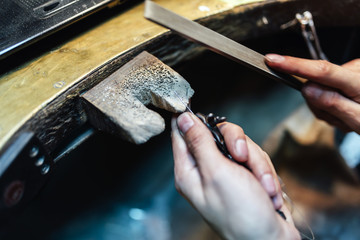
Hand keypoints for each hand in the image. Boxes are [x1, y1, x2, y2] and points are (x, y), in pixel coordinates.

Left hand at [171, 112, 299, 239]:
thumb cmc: (241, 213)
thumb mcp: (217, 172)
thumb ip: (200, 142)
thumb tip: (183, 118)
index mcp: (189, 170)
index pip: (181, 133)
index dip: (188, 117)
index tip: (193, 102)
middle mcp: (206, 169)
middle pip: (218, 133)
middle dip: (238, 144)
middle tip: (242, 158)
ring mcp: (227, 172)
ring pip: (242, 146)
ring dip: (257, 165)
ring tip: (263, 188)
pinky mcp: (245, 175)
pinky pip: (256, 159)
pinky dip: (265, 173)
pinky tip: (268, 193)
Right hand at [265, 54, 359, 132]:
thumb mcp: (357, 120)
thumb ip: (332, 104)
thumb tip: (307, 89)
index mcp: (358, 82)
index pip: (321, 71)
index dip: (295, 65)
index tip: (273, 60)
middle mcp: (355, 70)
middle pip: (315, 84)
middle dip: (318, 104)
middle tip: (336, 119)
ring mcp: (352, 69)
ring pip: (319, 88)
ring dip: (325, 105)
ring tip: (343, 115)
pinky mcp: (349, 72)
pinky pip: (326, 87)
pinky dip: (330, 100)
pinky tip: (343, 108)